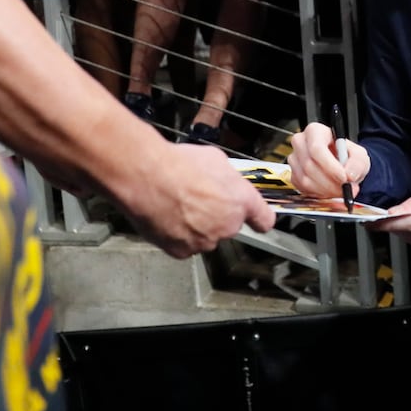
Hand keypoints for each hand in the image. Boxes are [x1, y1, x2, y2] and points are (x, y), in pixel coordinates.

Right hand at [111, 140, 275, 256]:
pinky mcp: (182, 251)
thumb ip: (227, 178)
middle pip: (228, 226)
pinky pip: (184, 245)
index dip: (259, 219)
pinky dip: (177, 235)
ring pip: (205, 236)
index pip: (264, 219)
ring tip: (177, 205)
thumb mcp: (215, 159)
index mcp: (241, 201)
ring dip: (196, 226)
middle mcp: (228, 225)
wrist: (146, 178)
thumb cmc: (179, 164)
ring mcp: (205, 241)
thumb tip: (225, 182)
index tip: (256, 220)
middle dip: (216, 215)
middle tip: (197, 198)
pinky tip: (167, 216)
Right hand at [289, 123, 369, 198]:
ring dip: (326, 190)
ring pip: (306, 180)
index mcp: (315, 131)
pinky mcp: (293, 176)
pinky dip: (319, 194)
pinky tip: (329, 190)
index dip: (330, 166)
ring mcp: (295, 160)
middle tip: (346, 188)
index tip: (344, 177)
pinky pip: (303, 189)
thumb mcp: (359, 155)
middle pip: (310, 165)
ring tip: (340, 190)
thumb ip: (357, 163)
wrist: (340, 165)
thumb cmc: (346, 155)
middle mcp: (301, 143)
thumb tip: (349, 174)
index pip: (317, 148)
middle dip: (330, 182)